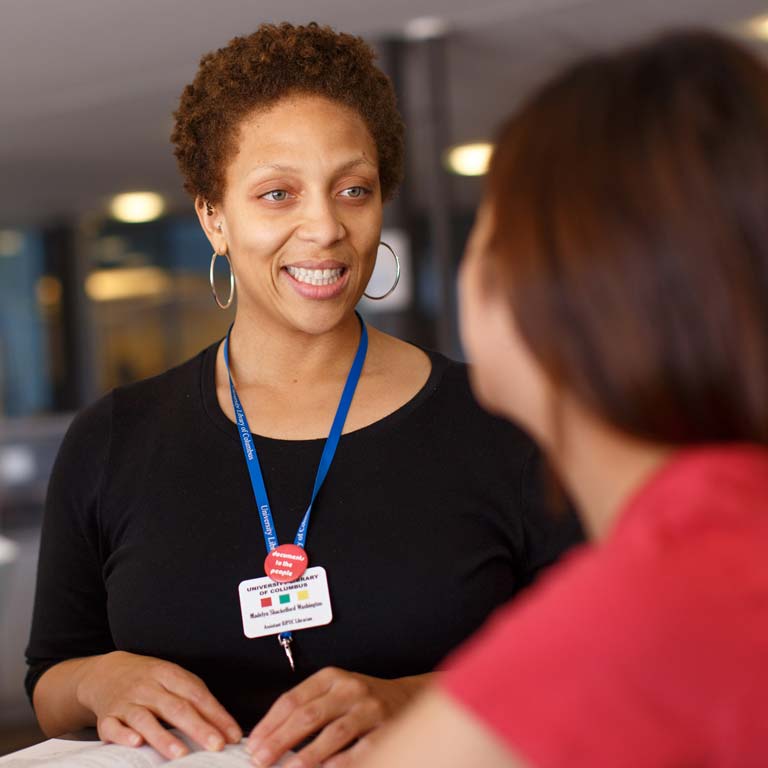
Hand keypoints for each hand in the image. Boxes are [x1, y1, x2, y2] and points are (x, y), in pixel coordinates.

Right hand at [76, 651, 242, 758]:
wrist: (108, 672)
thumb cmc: (150, 680)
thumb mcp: (176, 680)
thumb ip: (198, 702)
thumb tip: (225, 729)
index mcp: (169, 675)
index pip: (197, 695)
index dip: (216, 715)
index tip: (231, 735)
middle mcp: (148, 688)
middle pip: (176, 708)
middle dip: (198, 728)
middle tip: (216, 746)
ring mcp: (127, 703)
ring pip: (145, 719)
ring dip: (164, 737)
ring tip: (181, 754)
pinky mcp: (107, 718)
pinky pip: (112, 727)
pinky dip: (123, 735)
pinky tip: (136, 743)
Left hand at [246, 667, 431, 767]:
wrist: (406, 697)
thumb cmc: (361, 699)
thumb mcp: (333, 692)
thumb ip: (306, 708)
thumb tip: (270, 737)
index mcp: (331, 678)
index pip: (293, 699)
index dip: (270, 723)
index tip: (254, 743)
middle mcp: (349, 689)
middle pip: (308, 715)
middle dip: (281, 740)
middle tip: (262, 758)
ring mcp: (369, 709)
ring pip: (333, 733)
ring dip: (307, 756)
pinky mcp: (386, 729)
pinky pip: (360, 750)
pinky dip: (340, 763)